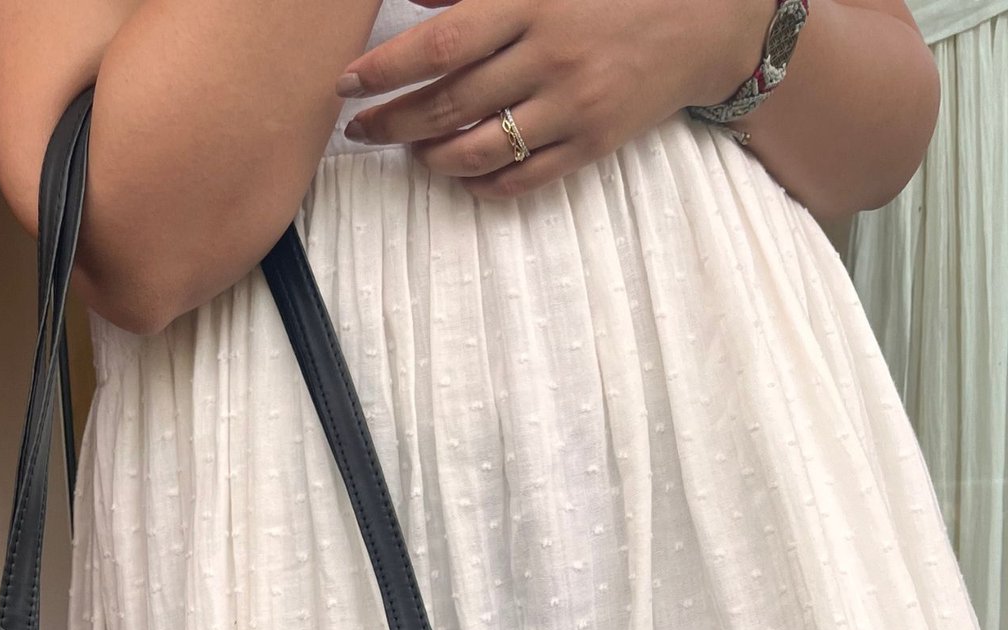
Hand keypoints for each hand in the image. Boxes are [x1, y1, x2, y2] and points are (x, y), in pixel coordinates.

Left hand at [336, 0, 777, 197]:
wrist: (710, 14)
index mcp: (533, 1)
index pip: (439, 43)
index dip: (384, 68)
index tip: (346, 84)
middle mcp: (548, 57)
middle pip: (447, 105)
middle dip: (391, 121)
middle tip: (360, 129)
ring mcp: (570, 106)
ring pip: (476, 151)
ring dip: (429, 158)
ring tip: (408, 149)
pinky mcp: (591, 143)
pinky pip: (519, 180)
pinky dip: (478, 184)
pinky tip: (458, 174)